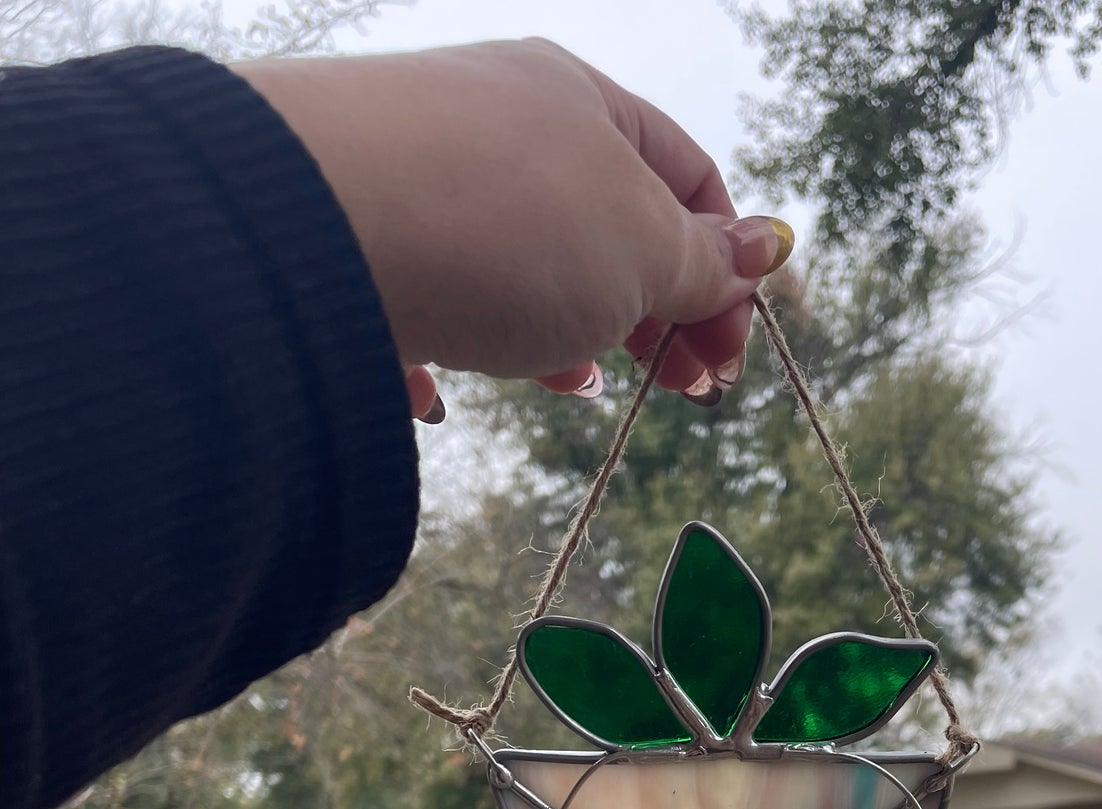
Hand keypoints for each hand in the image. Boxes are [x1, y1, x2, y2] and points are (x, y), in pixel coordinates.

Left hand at [236, 39, 792, 417]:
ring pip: (520, 266)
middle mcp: (498, 123)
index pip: (683, 177)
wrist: (315, 224)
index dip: (723, 269)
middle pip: (604, 224)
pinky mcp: (359, 244)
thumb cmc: (507, 224)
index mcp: (580, 99)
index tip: (730, 356)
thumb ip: (700, 260)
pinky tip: (444, 393)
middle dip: (652, 312)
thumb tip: (764, 246)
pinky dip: (458, 344)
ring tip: (574, 386)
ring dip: (563, 334)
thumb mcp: (639, 248)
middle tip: (684, 390)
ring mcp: (424, 181)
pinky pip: (430, 298)